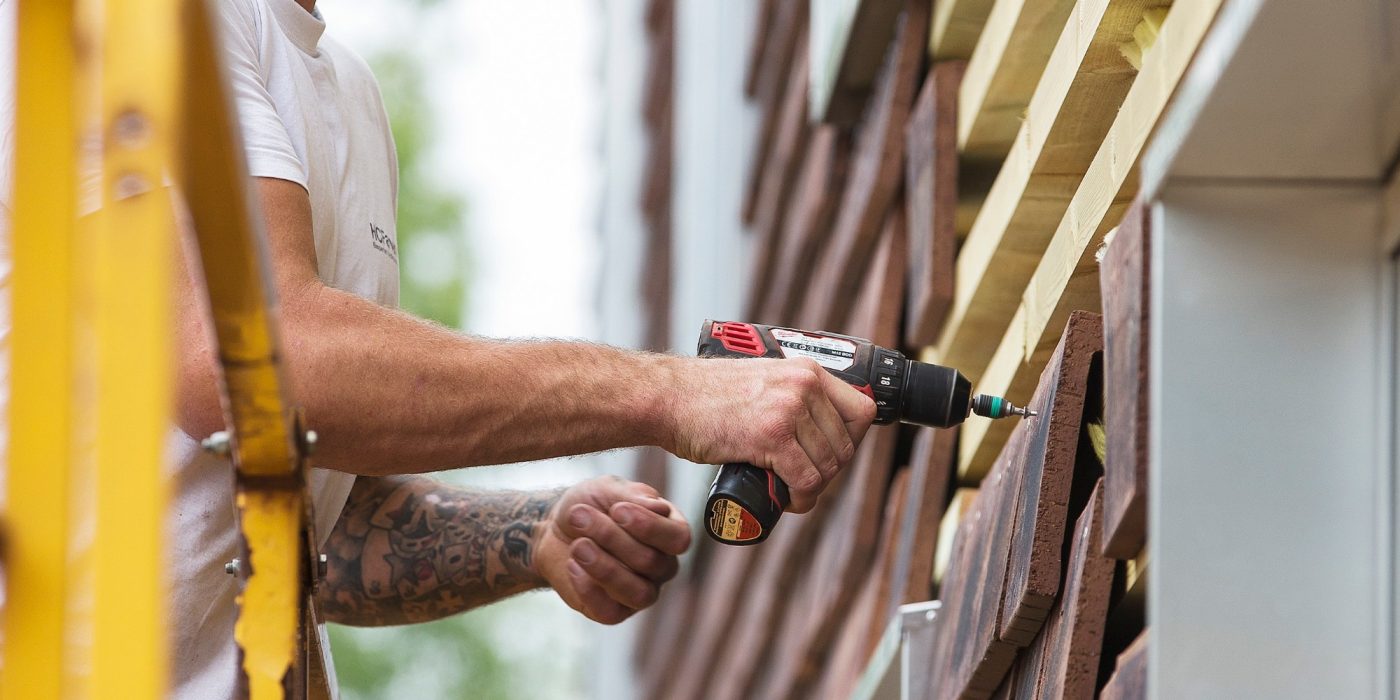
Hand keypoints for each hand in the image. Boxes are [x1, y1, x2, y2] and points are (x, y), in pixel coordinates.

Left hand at [534, 476, 690, 624]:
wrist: (554, 527)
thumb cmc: (590, 505)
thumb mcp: (608, 489)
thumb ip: (634, 496)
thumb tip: (661, 509)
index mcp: (669, 532)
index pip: (678, 539)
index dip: (650, 527)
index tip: (617, 509)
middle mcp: (661, 566)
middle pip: (651, 562)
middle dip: (611, 537)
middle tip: (579, 516)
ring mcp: (640, 591)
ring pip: (638, 593)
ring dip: (604, 568)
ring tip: (578, 545)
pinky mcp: (614, 612)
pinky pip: (611, 612)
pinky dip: (589, 589)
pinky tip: (573, 565)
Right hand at [663, 357, 875, 512]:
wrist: (666, 398)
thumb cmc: (704, 397)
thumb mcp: (763, 382)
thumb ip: (791, 396)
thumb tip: (818, 431)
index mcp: (807, 371)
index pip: (861, 412)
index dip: (849, 442)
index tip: (827, 456)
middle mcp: (805, 386)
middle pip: (845, 447)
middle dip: (826, 473)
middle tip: (799, 479)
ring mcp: (790, 410)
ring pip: (828, 468)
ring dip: (811, 489)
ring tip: (787, 490)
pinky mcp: (772, 436)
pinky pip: (806, 481)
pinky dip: (799, 498)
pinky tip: (783, 499)